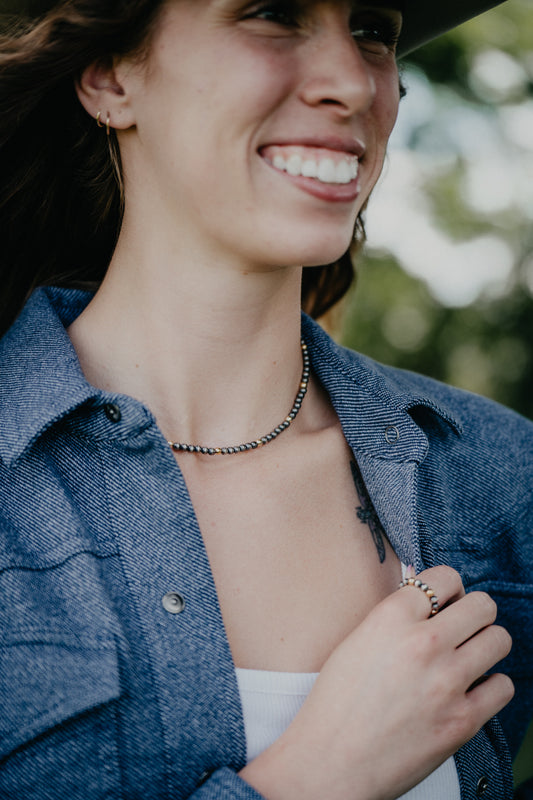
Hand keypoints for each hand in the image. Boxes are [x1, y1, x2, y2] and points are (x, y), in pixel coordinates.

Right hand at [240, 566, 513, 799]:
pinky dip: (490, 686)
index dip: (447, 589)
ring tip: (467, 657)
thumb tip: (428, 603)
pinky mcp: (463, 720)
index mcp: (392, 617)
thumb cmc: (335, 703)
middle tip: (461, 627)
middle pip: (482, 605)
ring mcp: (447, 682)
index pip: (445, 577)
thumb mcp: (356, 641)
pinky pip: (503, 686)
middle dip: (474, 613)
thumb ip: (395, 618)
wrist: (330, 762)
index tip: (444, 602)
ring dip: (485, 645)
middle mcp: (424, 643)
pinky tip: (469, 691)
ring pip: (499, 640)